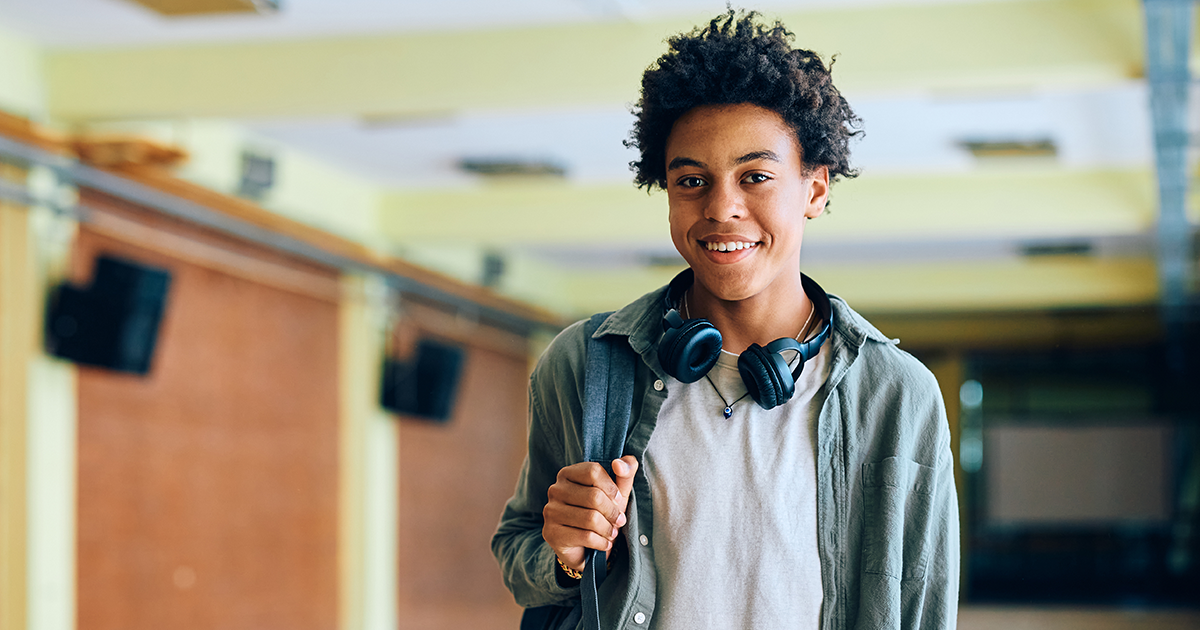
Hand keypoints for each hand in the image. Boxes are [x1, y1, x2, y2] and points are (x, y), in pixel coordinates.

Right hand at [542, 455, 638, 572]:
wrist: (585, 548)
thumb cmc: (602, 515)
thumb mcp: (617, 493)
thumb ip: (625, 473)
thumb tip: (620, 463)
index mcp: (567, 474)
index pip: (593, 471)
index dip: (612, 487)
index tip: (618, 500)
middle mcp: (555, 490)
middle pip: (594, 496)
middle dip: (613, 512)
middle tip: (619, 521)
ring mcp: (550, 511)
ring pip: (591, 518)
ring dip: (608, 529)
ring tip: (612, 533)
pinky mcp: (551, 533)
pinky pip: (585, 536)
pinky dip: (601, 542)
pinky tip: (604, 543)